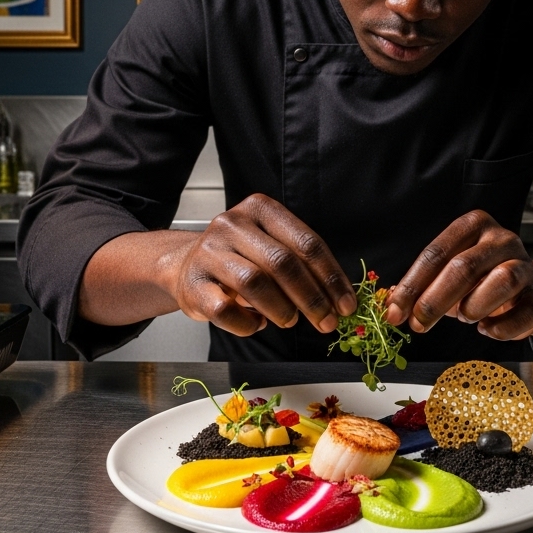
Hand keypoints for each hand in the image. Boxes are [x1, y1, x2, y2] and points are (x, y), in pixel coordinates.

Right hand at [172, 194, 356, 336]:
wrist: (185, 266)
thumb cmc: (240, 259)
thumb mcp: (272, 247)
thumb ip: (303, 264)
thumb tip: (341, 298)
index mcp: (260, 209)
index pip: (306, 242)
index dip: (331, 277)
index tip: (346, 303)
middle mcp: (233, 224)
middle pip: (283, 263)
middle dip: (312, 298)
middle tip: (327, 322)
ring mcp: (209, 252)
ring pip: (255, 283)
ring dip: (282, 309)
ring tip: (290, 320)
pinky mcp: (192, 284)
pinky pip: (225, 309)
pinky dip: (247, 324)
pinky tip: (256, 323)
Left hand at [384, 210, 532, 340]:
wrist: (524, 288)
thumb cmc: (478, 279)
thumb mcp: (447, 273)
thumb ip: (422, 285)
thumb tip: (391, 304)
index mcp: (472, 226)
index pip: (436, 253)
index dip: (412, 285)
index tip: (395, 312)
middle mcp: (501, 239)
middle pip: (464, 267)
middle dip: (434, 301)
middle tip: (418, 325)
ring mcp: (525, 264)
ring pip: (501, 281)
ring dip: (473, 307)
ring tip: (464, 317)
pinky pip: (524, 313)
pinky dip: (500, 328)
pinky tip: (487, 329)